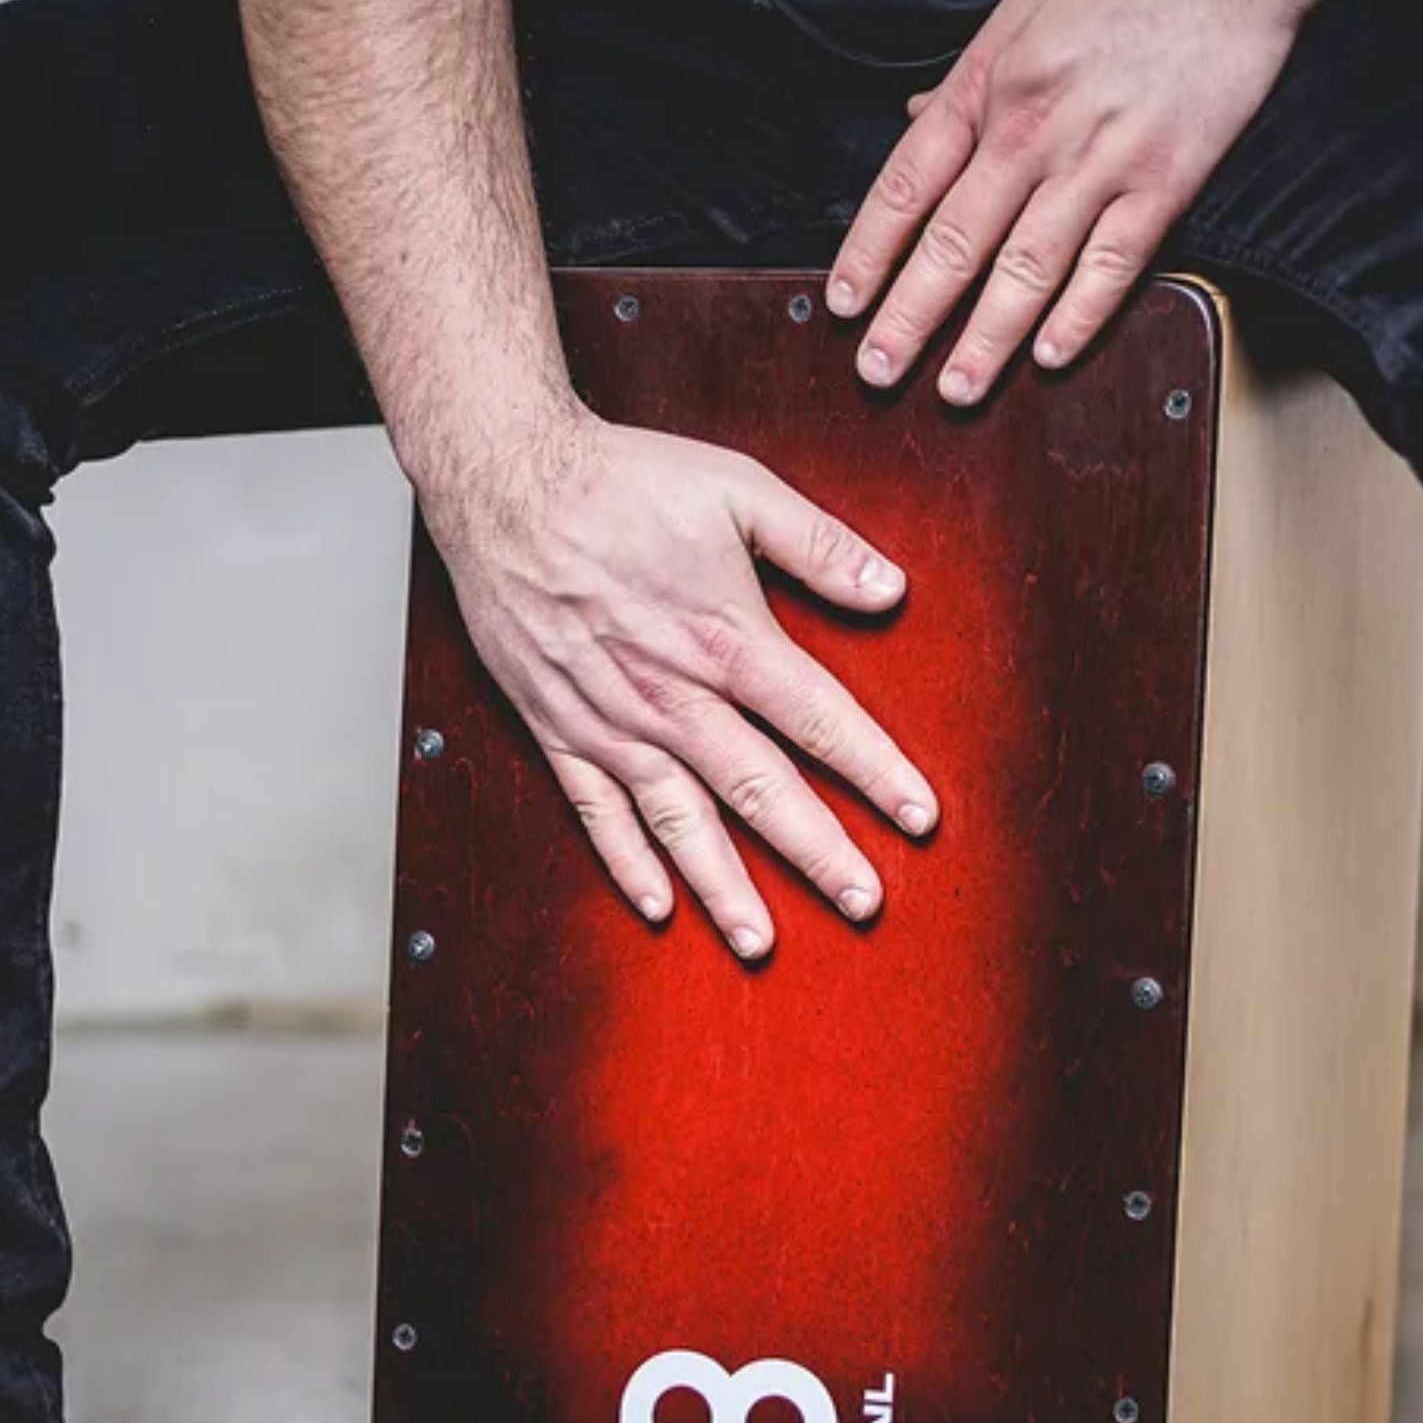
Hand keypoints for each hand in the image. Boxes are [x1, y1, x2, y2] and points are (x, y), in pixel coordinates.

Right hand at [430, 412, 939, 960]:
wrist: (503, 481)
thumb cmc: (621, 480)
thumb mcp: (735, 489)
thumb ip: (818, 544)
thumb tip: (892, 588)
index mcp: (726, 639)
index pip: (819, 721)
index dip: (875, 772)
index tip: (919, 818)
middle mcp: (672, 696)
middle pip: (759, 789)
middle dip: (816, 852)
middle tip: (863, 903)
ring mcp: (612, 721)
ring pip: (679, 821)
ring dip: (724, 886)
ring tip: (761, 941)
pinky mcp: (559, 728)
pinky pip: (596, 812)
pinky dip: (626, 862)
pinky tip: (657, 908)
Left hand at [826, 0, 1334, 401]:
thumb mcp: (1021, 10)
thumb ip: (969, 80)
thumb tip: (919, 118)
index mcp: (989, 85)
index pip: (907, 184)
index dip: (869, 251)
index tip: (843, 302)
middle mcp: (1032, 130)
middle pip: (954, 241)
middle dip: (909, 316)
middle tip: (878, 369)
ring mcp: (1099, 161)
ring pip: (1026, 268)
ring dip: (985, 339)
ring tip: (955, 390)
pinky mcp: (1165, 181)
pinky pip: (1111, 265)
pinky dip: (1078, 317)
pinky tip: (1048, 357)